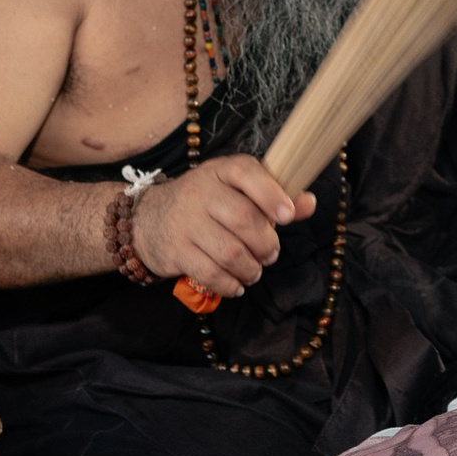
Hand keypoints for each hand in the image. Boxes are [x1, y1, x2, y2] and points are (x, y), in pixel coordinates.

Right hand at [132, 155, 315, 299]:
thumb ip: (273, 197)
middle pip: (245, 219)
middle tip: (270, 254)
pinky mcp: (175, 250)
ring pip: (230, 252)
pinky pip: (210, 273)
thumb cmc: (205, 204)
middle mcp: (200, 192)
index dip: (272, 195)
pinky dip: (230, 284)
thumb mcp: (235, 190)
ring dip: (251, 268)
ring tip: (254, 270)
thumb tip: (309, 202)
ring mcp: (185, 222)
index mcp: (221, 171)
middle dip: (266, 243)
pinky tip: (236, 284)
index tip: (287, 217)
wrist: (147, 218)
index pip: (248, 173)